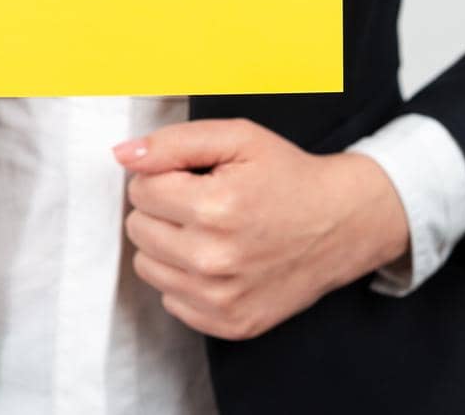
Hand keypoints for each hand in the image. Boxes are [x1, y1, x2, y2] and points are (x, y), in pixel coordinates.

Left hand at [114, 118, 409, 340]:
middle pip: (138, 229)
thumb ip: (173, 143)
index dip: (164, 177)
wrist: (342, 223)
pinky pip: (171, 301)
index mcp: (215, 208)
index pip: (141, 191)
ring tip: (209, 231)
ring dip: (169, 245)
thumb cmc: (287, 176)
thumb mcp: (237, 139)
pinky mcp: (230, 324)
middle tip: (203, 203)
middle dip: (162, 210)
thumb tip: (122, 155)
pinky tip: (218, 261)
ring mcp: (223, 299)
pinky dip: (186, 280)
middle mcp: (215, 260)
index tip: (195, 178)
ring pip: (148, 267)